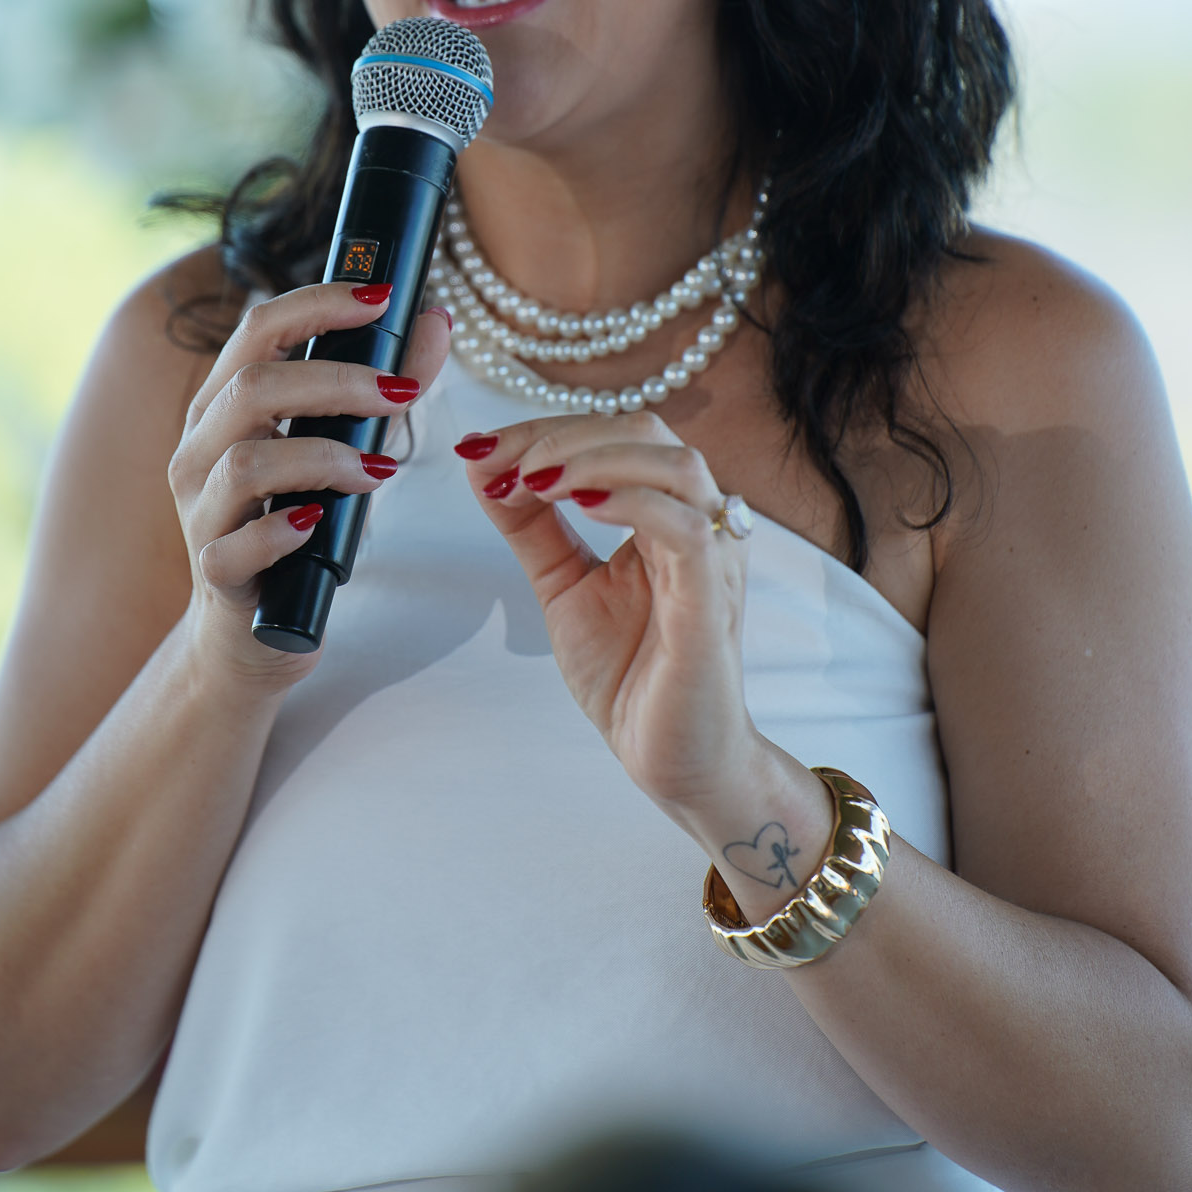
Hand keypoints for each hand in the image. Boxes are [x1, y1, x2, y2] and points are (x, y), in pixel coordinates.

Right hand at [168, 285, 451, 689]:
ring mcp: (201, 510)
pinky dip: (284, 529)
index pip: (258, 330)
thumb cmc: (299, 526)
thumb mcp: (343, 450)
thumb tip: (438, 321)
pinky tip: (320, 524)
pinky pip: (239, 543)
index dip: (318, 304)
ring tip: (378, 473)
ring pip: (245, 461)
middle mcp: (200, 448)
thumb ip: (386, 387)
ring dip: (323, 457)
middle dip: (336, 380)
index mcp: (226, 405)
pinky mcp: (215, 570)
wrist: (250, 630)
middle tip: (403, 393)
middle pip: (252, 386)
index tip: (383, 299)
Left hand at [455, 412, 756, 813]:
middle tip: (501, 462)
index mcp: (665, 513)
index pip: (615, 435)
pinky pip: (687, 529)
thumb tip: (480, 465)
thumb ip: (531, 527)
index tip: (478, 449)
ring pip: (676, 465)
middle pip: (646, 432)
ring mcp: (713, 559)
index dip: (543, 430)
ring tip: (534, 480)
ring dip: (595, 457)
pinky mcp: (713, 601)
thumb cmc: (631, 675)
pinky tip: (579, 503)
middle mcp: (698, 524)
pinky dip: (632, 501)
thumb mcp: (563, 586)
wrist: (672, 761)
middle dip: (562, 434)